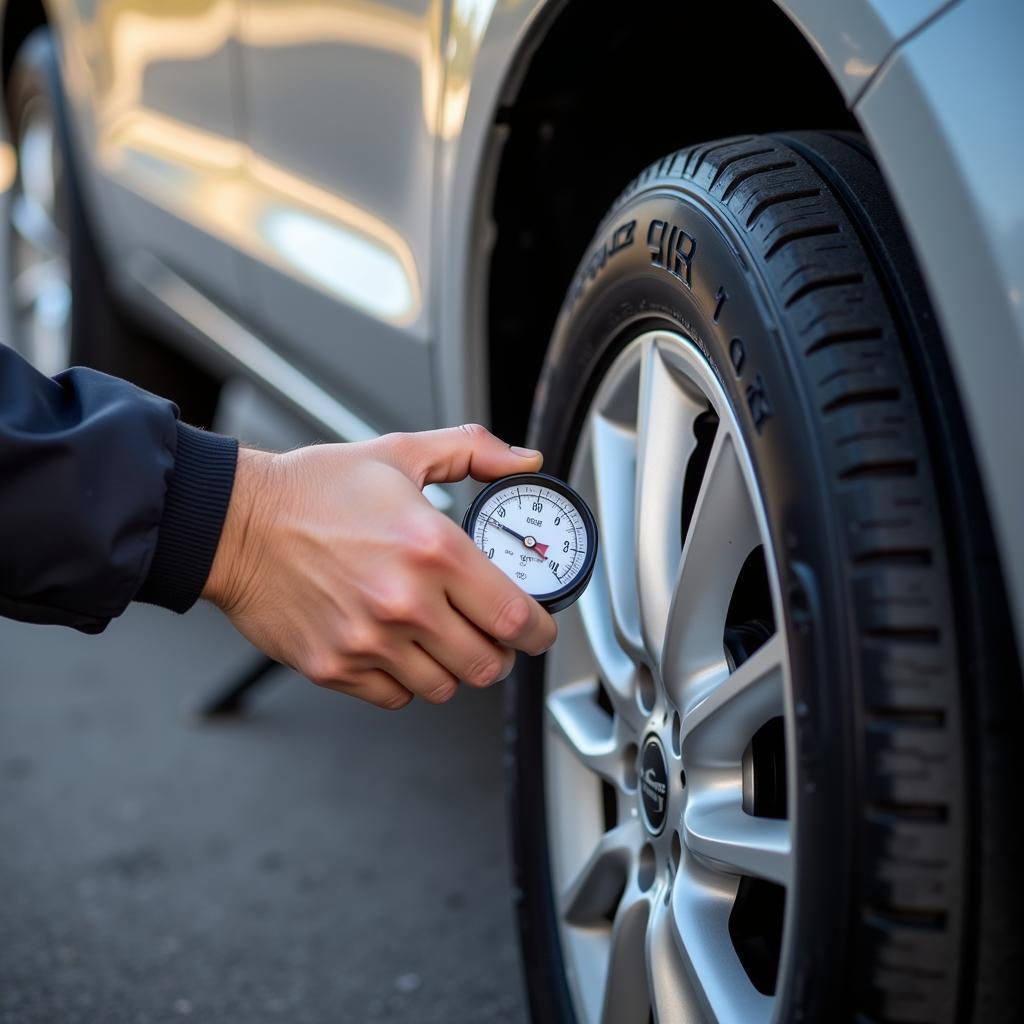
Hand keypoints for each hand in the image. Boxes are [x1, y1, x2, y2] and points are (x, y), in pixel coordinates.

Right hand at [201, 425, 557, 709]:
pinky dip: (407, 680)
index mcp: (431, 549)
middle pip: (488, 664)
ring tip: (442, 638)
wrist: (235, 523)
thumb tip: (525, 462)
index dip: (540, 631)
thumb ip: (472, 452)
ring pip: (444, 687)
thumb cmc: (313, 490)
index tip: (538, 629)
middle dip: (501, 652)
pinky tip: (399, 648)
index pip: (515, 616)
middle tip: (492, 633)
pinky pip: (395, 697)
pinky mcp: (334, 667)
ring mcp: (368, 642)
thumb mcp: (400, 454)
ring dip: (454, 667)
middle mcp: (405, 602)